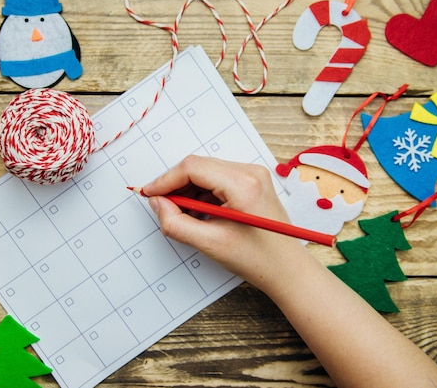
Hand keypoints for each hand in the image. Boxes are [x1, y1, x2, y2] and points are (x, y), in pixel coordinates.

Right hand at [141, 155, 303, 291]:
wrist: (287, 269)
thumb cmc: (257, 259)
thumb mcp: (210, 244)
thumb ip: (177, 223)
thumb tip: (157, 203)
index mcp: (243, 184)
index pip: (193, 168)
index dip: (166, 180)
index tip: (149, 194)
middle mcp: (250, 172)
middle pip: (199, 167)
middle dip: (176, 186)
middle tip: (162, 207)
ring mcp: (254, 175)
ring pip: (207, 172)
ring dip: (189, 191)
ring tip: (183, 216)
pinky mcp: (253, 182)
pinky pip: (218, 179)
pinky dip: (202, 194)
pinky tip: (199, 214)